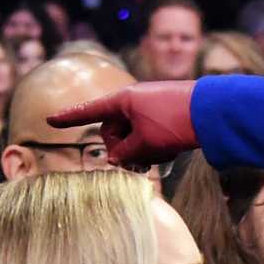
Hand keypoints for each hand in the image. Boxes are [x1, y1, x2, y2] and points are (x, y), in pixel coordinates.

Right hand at [47, 80, 196, 169]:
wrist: (213, 112)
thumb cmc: (174, 124)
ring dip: (140, 151)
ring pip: (133, 136)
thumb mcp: (144, 143)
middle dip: (121, 149)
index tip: (51, 120)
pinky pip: (149, 135)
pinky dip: (154, 147)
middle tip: (136, 163)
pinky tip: (170, 153)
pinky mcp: (166, 116)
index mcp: (123, 100)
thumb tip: (115, 159)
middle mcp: (134, 100)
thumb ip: (123, 153)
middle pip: (113, 131)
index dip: (69, 118)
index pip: (89, 111)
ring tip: (160, 156)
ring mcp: (150, 107)